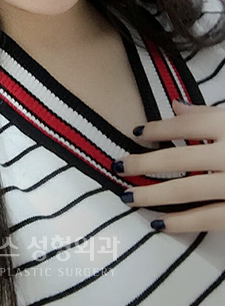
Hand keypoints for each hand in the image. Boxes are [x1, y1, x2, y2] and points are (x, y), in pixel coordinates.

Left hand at [111, 99, 224, 232]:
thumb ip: (207, 113)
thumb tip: (173, 104)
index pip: (185, 124)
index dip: (157, 129)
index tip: (135, 133)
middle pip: (178, 157)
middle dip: (143, 163)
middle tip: (118, 167)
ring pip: (187, 190)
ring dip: (153, 195)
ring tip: (128, 198)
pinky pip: (209, 219)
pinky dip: (182, 222)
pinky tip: (159, 224)